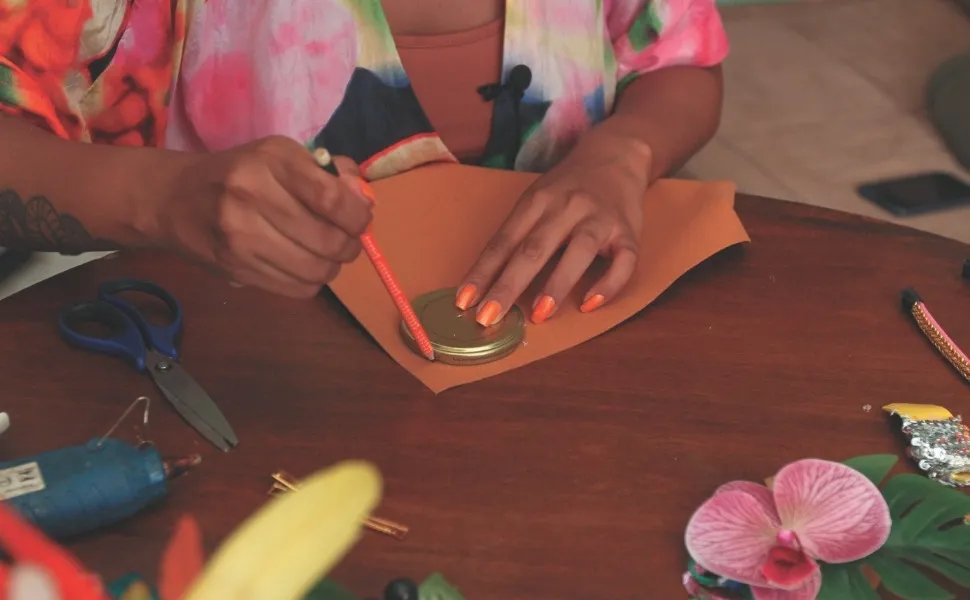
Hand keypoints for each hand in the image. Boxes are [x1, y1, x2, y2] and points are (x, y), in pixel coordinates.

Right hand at [157, 136, 371, 297]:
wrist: (174, 199)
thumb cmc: (240, 174)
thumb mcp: (280, 156)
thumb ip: (328, 173)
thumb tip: (364, 200)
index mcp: (271, 161)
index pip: (332, 199)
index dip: (357, 216)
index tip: (360, 219)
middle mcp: (253, 197)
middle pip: (328, 240)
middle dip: (350, 245)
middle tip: (347, 241)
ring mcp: (241, 237)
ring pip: (316, 269)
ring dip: (333, 266)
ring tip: (327, 254)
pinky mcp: (236, 269)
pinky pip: (296, 288)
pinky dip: (311, 281)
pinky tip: (304, 266)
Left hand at [456, 129, 651, 324]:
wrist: (616, 154)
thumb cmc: (568, 186)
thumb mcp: (537, 198)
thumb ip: (518, 233)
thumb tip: (487, 280)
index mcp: (537, 201)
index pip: (504, 241)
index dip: (483, 273)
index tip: (464, 301)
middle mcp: (567, 208)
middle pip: (534, 249)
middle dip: (509, 285)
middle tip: (489, 316)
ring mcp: (600, 219)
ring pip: (579, 251)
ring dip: (557, 283)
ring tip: (539, 314)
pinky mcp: (629, 232)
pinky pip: (623, 262)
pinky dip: (608, 284)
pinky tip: (589, 304)